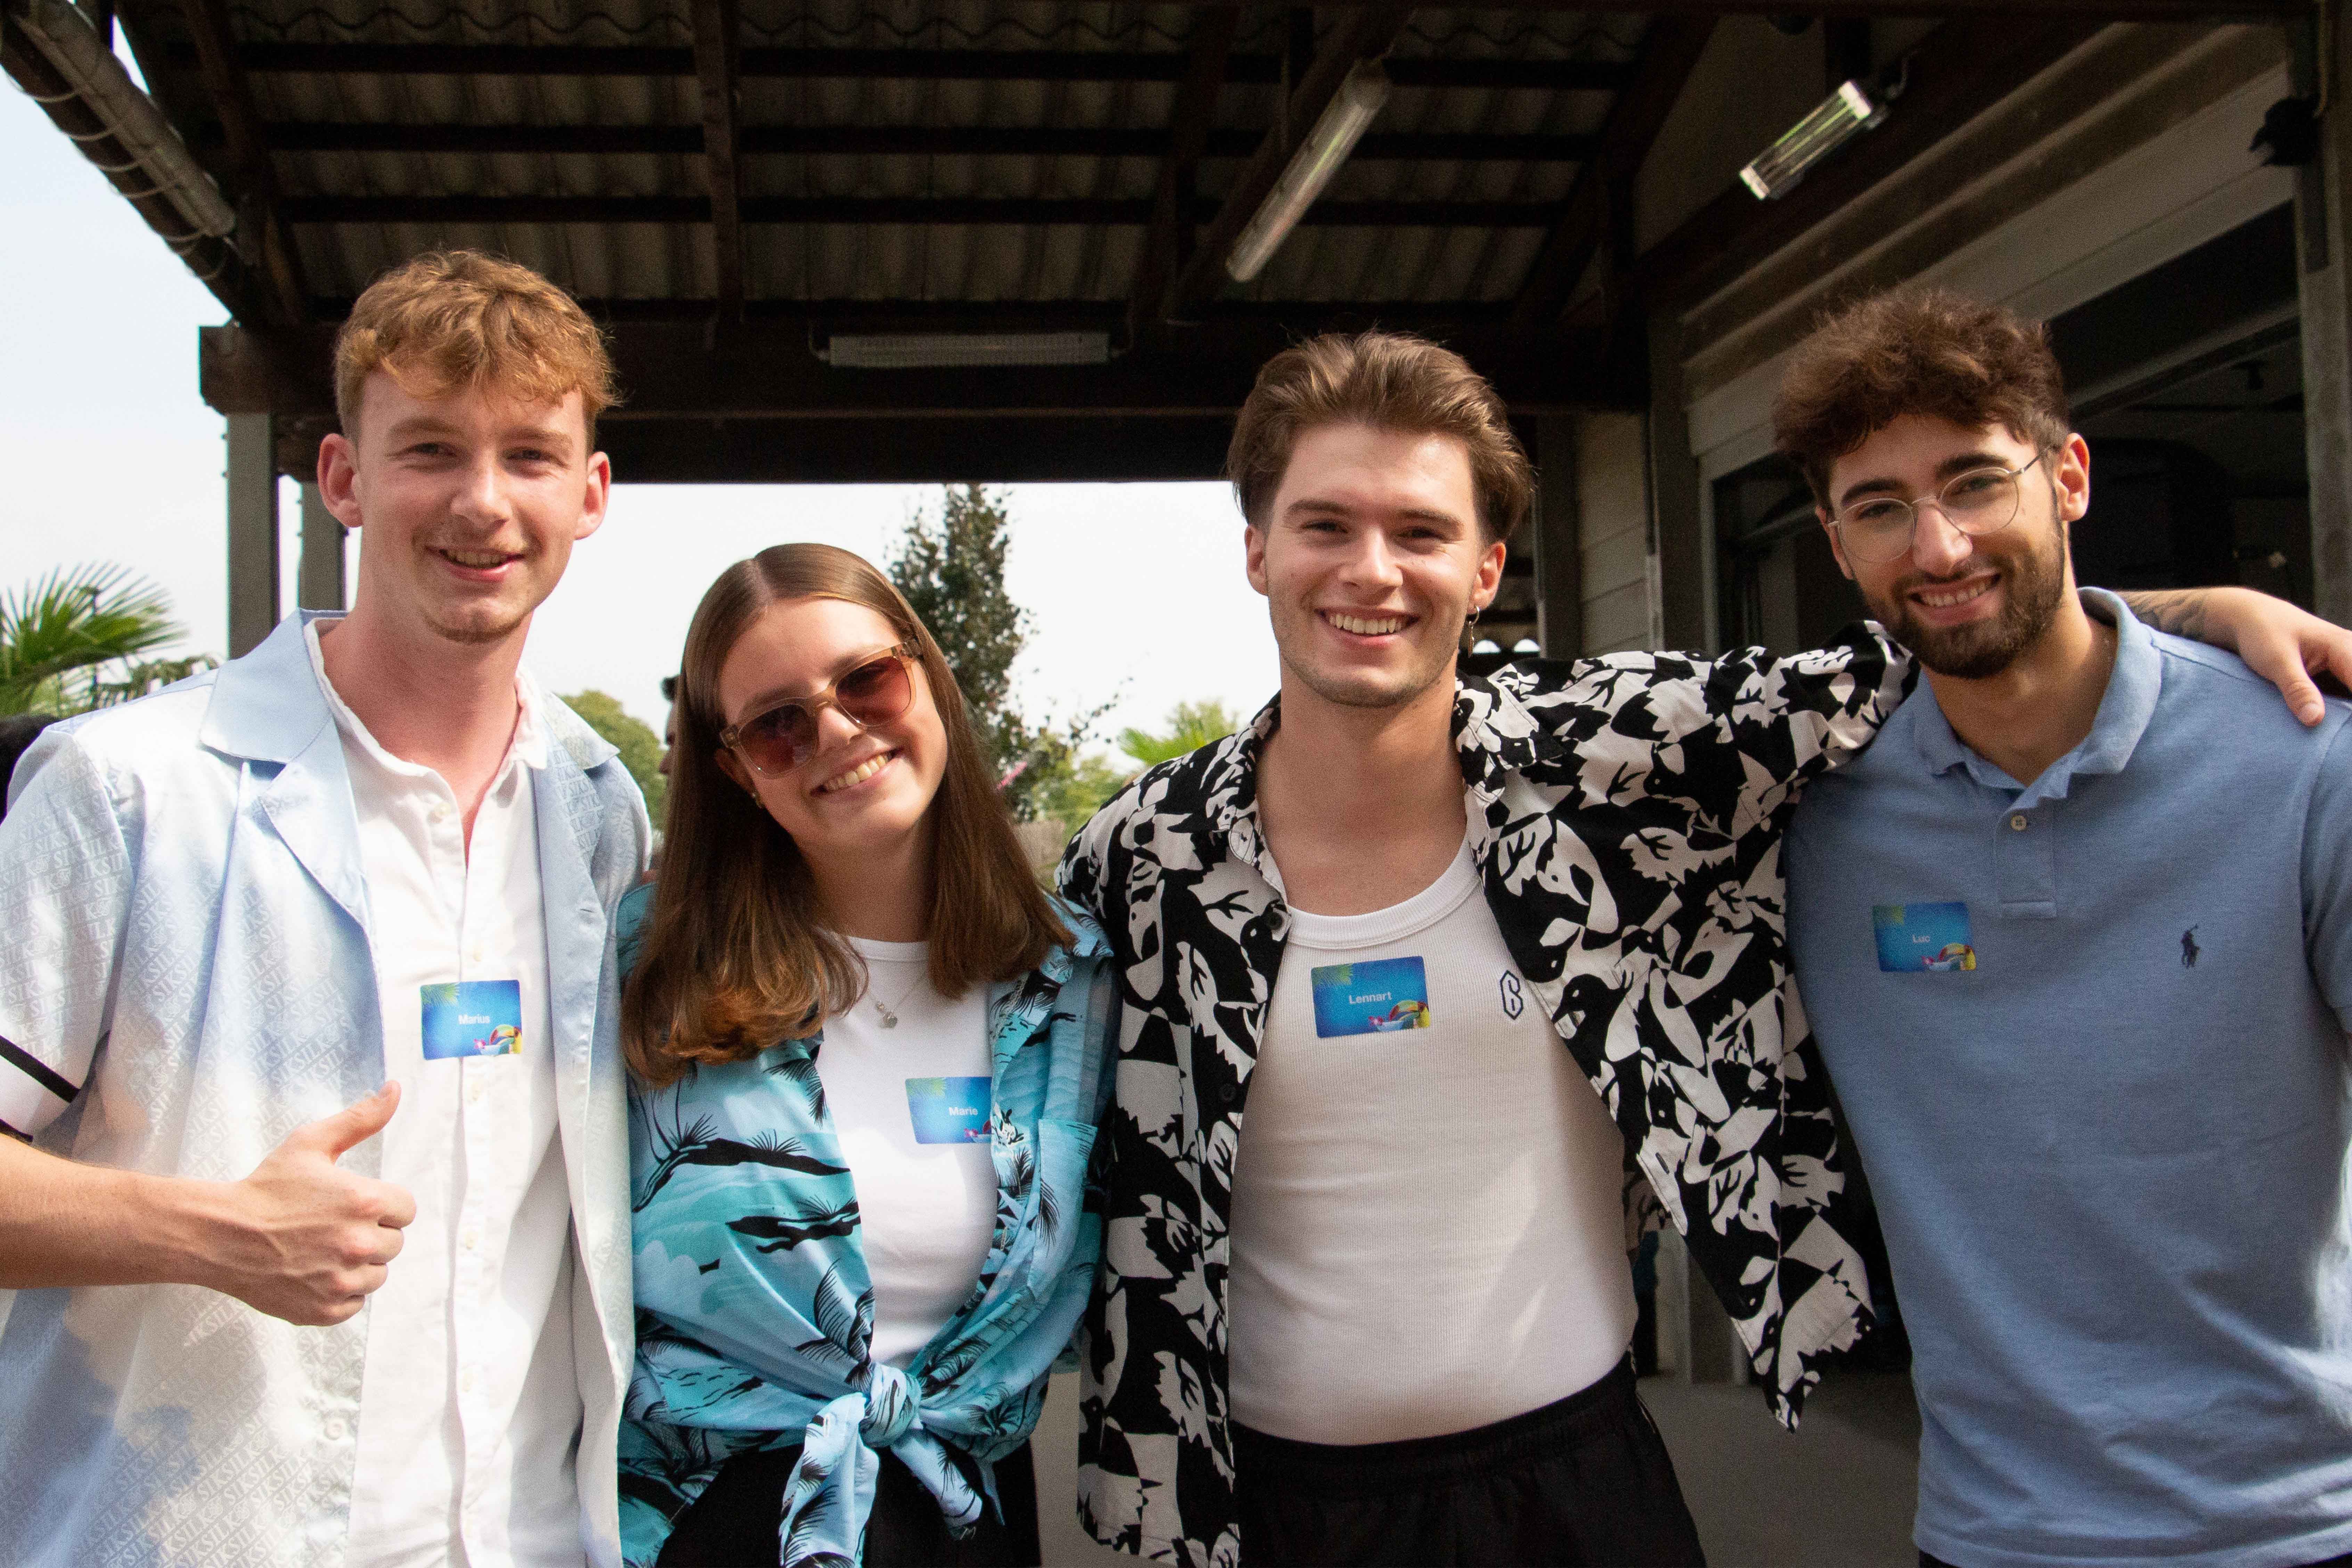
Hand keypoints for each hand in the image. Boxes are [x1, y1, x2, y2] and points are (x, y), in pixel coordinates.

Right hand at [201, 1083, 416, 1325]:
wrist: (220, 1234)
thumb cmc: (266, 1188)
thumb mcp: (311, 1143)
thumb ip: (361, 1118)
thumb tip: (395, 1089)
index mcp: (365, 1203)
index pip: (405, 1210)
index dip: (383, 1205)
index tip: (355, 1205)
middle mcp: (358, 1244)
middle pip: (393, 1243)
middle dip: (370, 1233)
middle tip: (332, 1226)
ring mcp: (341, 1281)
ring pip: (377, 1275)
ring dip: (358, 1264)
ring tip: (322, 1249)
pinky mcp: (324, 1310)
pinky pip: (355, 1303)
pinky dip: (340, 1292)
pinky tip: (315, 1273)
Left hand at [2126, 587, 2351, 726]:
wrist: (2247, 618)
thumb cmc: (2261, 633)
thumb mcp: (2276, 661)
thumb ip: (2296, 689)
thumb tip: (2315, 721)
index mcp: (2343, 648)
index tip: (2345, 736)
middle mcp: (2350, 655)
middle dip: (2347, 719)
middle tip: (2339, 746)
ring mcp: (2343, 667)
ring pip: (2348, 697)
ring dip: (2342, 718)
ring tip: (2336, 743)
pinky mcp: (2332, 676)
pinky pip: (2341, 697)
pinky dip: (2337, 713)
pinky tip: (2331, 734)